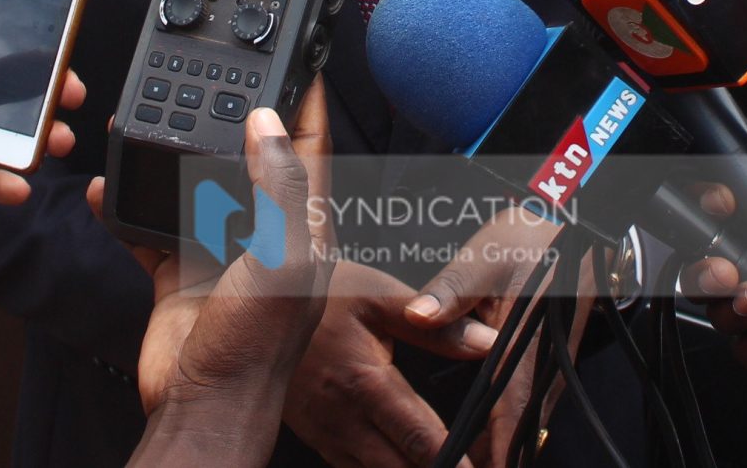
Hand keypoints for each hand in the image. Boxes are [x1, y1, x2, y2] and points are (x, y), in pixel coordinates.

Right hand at [127, 82, 337, 419]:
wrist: (206, 407)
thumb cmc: (258, 345)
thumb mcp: (283, 253)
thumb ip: (279, 186)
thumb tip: (268, 120)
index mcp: (303, 226)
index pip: (310, 149)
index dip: (307, 103)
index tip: (301, 58)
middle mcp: (263, 234)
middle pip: (251, 160)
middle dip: (232, 120)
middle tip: (212, 78)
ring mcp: (217, 252)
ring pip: (194, 186)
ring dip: (172, 157)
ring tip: (150, 117)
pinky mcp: (176, 273)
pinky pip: (146, 229)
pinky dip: (123, 207)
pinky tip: (105, 187)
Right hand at [281, 265, 501, 467]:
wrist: (257, 306)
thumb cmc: (323, 296)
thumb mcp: (379, 297)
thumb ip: (437, 327)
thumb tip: (489, 341)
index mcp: (364, 384)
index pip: (419, 438)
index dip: (451, 461)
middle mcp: (342, 419)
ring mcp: (325, 433)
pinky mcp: (315, 436)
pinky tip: (402, 465)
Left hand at [399, 208, 563, 465]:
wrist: (577, 223)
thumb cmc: (528, 237)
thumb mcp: (484, 256)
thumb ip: (451, 290)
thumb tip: (417, 316)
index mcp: (527, 341)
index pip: (512, 411)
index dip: (499, 449)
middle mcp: (547, 360)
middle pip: (524, 425)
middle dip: (500, 455)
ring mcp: (556, 361)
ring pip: (533, 416)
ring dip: (508, 441)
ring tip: (474, 462)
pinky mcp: (555, 357)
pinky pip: (536, 400)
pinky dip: (515, 421)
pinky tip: (493, 433)